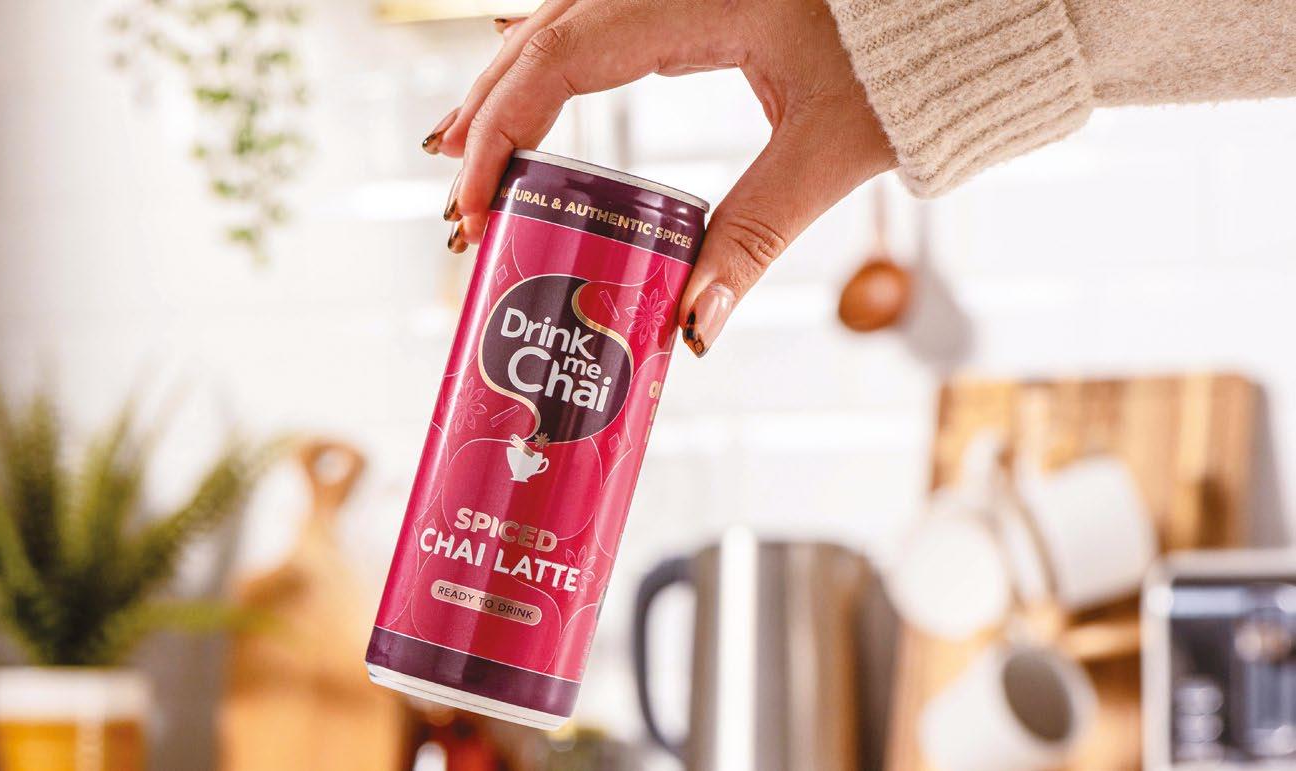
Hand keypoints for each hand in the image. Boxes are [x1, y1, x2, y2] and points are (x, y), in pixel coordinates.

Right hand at [426, 0, 895, 355]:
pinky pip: (591, 22)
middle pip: (537, 42)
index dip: (499, 135)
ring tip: (464, 151)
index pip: (554, 64)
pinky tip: (532, 90)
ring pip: (556, 25)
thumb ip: (755, 235)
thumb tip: (689, 331)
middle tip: (455, 202)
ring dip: (506, 89)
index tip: (474, 207)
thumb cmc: (910, 53)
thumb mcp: (830, 147)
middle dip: (485, 122)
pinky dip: (549, 64)